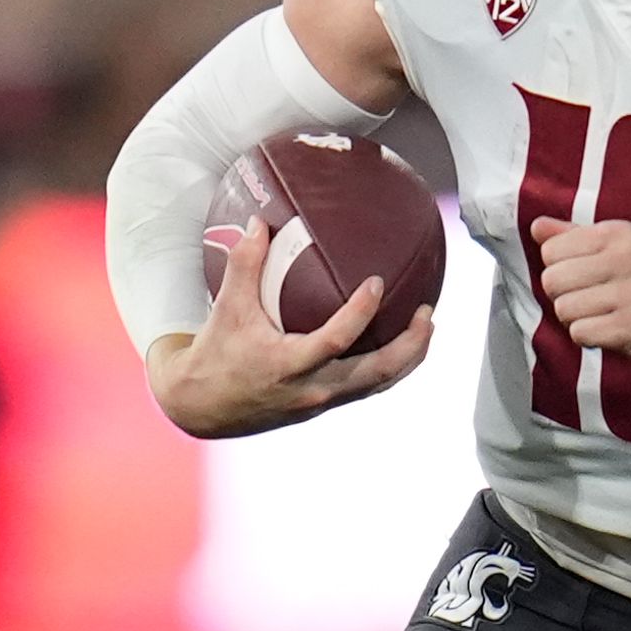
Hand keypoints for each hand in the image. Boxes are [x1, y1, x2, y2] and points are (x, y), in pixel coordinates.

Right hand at [148, 216, 432, 436]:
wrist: (202, 408)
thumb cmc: (214, 356)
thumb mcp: (227, 309)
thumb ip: (244, 265)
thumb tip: (257, 223)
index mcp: (289, 366)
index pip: (336, 341)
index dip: (360, 313)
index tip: (376, 283)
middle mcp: (312, 389)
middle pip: (378, 372)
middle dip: (410, 345)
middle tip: (427, 313)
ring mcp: (322, 401)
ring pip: (379, 384)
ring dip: (408, 357)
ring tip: (425, 326)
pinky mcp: (324, 405)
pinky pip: (367, 386)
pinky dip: (389, 366)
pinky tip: (398, 343)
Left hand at [527, 215, 630, 367]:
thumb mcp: (623, 248)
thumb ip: (576, 236)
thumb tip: (537, 227)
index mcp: (618, 234)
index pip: (552, 249)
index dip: (559, 268)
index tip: (582, 276)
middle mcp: (625, 259)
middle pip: (553, 280)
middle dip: (563, 296)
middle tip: (588, 300)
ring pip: (564, 309)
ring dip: (576, 320)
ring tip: (601, 316)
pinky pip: (580, 333)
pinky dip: (588, 337)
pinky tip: (609, 331)